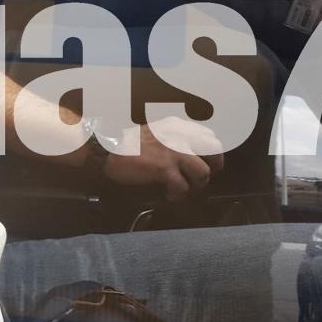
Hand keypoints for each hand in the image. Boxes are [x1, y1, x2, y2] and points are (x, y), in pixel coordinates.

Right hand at [101, 116, 224, 201]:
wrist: (108, 150)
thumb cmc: (128, 143)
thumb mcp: (156, 132)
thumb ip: (174, 138)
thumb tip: (191, 155)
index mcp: (177, 125)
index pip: (209, 135)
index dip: (213, 152)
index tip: (208, 163)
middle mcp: (180, 135)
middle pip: (214, 151)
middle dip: (214, 167)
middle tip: (203, 178)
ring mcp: (173, 151)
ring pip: (203, 172)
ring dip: (196, 185)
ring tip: (185, 189)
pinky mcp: (165, 168)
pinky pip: (183, 187)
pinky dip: (178, 195)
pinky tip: (170, 195)